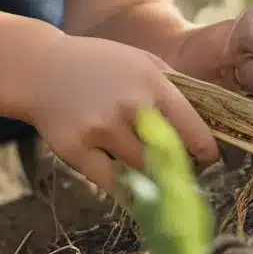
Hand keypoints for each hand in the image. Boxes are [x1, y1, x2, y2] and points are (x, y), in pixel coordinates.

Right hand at [25, 33, 219, 195]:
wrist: (42, 69)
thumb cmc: (100, 64)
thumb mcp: (141, 60)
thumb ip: (173, 85)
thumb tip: (209, 116)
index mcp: (149, 82)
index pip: (191, 127)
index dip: (205, 150)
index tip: (210, 159)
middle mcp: (128, 105)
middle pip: (169, 155)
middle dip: (180, 166)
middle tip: (186, 171)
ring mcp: (101, 129)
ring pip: (143, 172)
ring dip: (154, 178)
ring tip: (159, 176)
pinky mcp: (77, 151)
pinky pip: (113, 185)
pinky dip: (129, 193)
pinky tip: (138, 193)